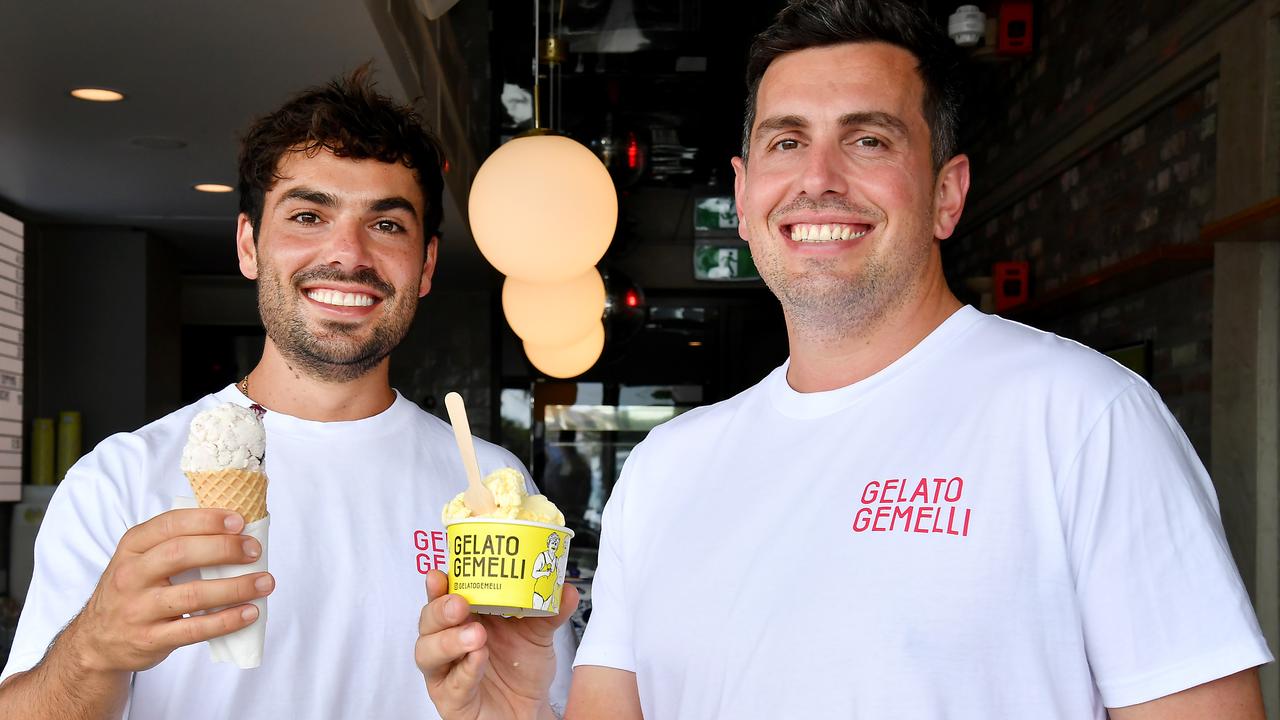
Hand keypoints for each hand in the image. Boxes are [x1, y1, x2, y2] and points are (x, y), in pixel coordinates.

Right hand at [66, 508, 273, 673]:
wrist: (96, 641)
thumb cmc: (133, 589)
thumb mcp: (140, 558)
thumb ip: (175, 542)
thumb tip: (235, 529)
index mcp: (132, 547)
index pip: (169, 524)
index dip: (206, 520)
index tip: (239, 521)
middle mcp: (130, 575)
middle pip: (181, 554)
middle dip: (224, 549)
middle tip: (255, 550)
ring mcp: (138, 609)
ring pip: (193, 594)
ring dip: (235, 587)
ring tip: (265, 582)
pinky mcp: (150, 639)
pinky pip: (194, 629)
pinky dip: (226, 621)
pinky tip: (249, 612)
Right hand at [416, 569, 577, 719]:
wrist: (529, 709)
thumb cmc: (520, 667)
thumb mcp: (537, 634)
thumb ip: (549, 612)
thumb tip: (565, 589)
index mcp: (465, 618)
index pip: (442, 597)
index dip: (438, 586)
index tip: (441, 574)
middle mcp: (448, 642)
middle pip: (428, 621)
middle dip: (440, 609)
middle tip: (460, 604)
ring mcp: (446, 672)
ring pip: (428, 653)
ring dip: (449, 641)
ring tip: (476, 634)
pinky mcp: (452, 699)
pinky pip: (452, 685)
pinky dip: (465, 670)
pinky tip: (479, 658)